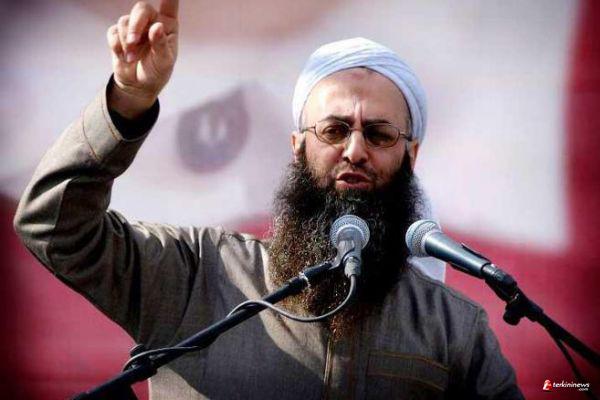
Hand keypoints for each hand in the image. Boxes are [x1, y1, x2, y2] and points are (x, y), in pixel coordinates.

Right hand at [106, 0, 178, 118]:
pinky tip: (124, 57)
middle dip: (136, 24)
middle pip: (141, 8)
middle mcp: (151, 21)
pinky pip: (113, 32)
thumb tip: (156, 27)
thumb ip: (161, 45)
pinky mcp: (119, 33)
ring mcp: (134, 26)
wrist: (138, 85)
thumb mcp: (164, 62)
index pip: (170, 4)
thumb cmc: (157, 72)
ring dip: (127, 41)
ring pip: (124, 21)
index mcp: (168, 25)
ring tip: (132, 58)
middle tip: (133, 41)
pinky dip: (117, 46)